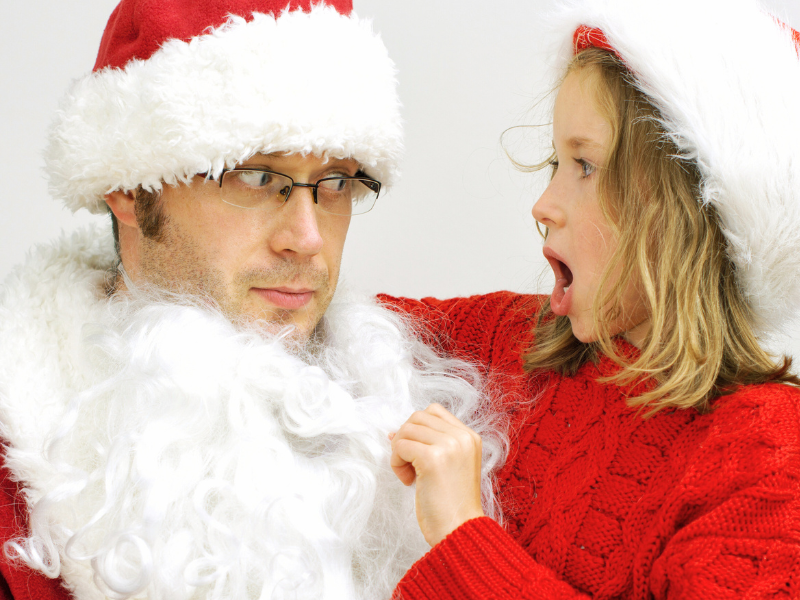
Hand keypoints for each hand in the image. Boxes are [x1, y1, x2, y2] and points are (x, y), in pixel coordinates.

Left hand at [390, 403, 483, 546]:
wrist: (460, 530)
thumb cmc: (451, 504)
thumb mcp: (449, 465)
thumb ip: (430, 444)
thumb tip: (395, 432)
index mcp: (470, 437)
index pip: (434, 411)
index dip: (417, 429)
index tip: (415, 453)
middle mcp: (462, 437)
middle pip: (417, 417)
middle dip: (406, 438)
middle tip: (410, 465)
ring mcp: (449, 445)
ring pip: (407, 429)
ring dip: (399, 451)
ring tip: (409, 475)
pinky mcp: (432, 458)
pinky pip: (400, 446)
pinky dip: (396, 463)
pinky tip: (408, 481)